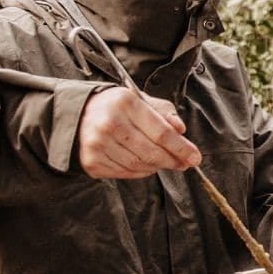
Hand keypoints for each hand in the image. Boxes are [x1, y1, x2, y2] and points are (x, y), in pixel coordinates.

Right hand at [77, 87, 201, 178]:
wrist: (77, 115)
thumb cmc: (116, 107)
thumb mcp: (141, 100)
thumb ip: (164, 113)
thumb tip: (181, 130)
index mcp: (125, 103)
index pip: (161, 132)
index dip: (181, 148)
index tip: (195, 158)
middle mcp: (109, 123)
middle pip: (152, 152)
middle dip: (172, 160)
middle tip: (183, 164)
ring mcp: (98, 144)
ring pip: (139, 165)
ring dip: (156, 167)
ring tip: (163, 161)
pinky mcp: (91, 161)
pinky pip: (125, 173)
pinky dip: (140, 172)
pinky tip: (145, 165)